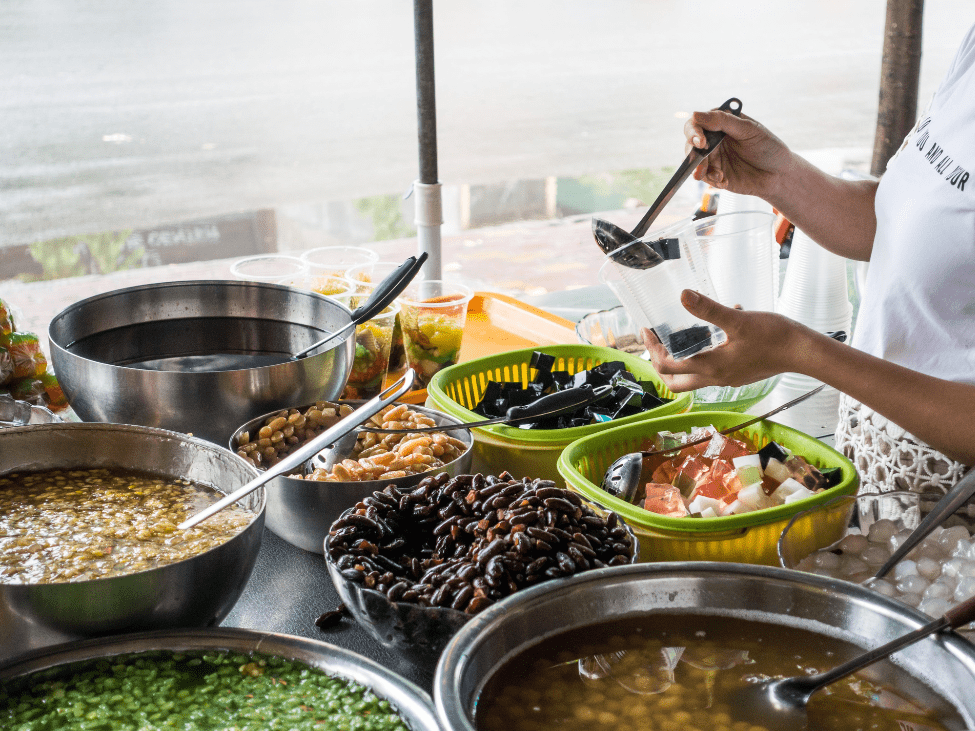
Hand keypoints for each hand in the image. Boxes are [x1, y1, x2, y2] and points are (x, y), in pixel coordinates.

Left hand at [643, 290, 805, 392]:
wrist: (803, 352)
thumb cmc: (773, 337)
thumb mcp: (738, 320)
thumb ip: (708, 309)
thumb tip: (683, 295)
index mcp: (710, 367)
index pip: (667, 367)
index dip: (652, 349)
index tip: (647, 331)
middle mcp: (715, 378)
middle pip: (675, 382)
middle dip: (660, 364)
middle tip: (656, 342)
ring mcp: (727, 378)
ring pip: (693, 376)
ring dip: (681, 359)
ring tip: (681, 333)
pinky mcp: (737, 373)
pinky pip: (712, 368)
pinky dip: (704, 352)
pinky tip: (719, 328)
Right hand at [684, 109, 792, 199]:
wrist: (779, 175)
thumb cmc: (768, 148)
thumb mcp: (749, 130)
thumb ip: (723, 121)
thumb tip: (696, 114)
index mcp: (721, 123)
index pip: (697, 123)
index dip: (694, 131)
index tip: (701, 142)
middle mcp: (714, 139)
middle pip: (691, 143)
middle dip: (694, 154)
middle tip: (703, 165)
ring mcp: (713, 157)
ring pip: (694, 161)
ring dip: (702, 170)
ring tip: (718, 176)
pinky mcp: (714, 174)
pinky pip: (704, 177)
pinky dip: (712, 180)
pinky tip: (725, 181)